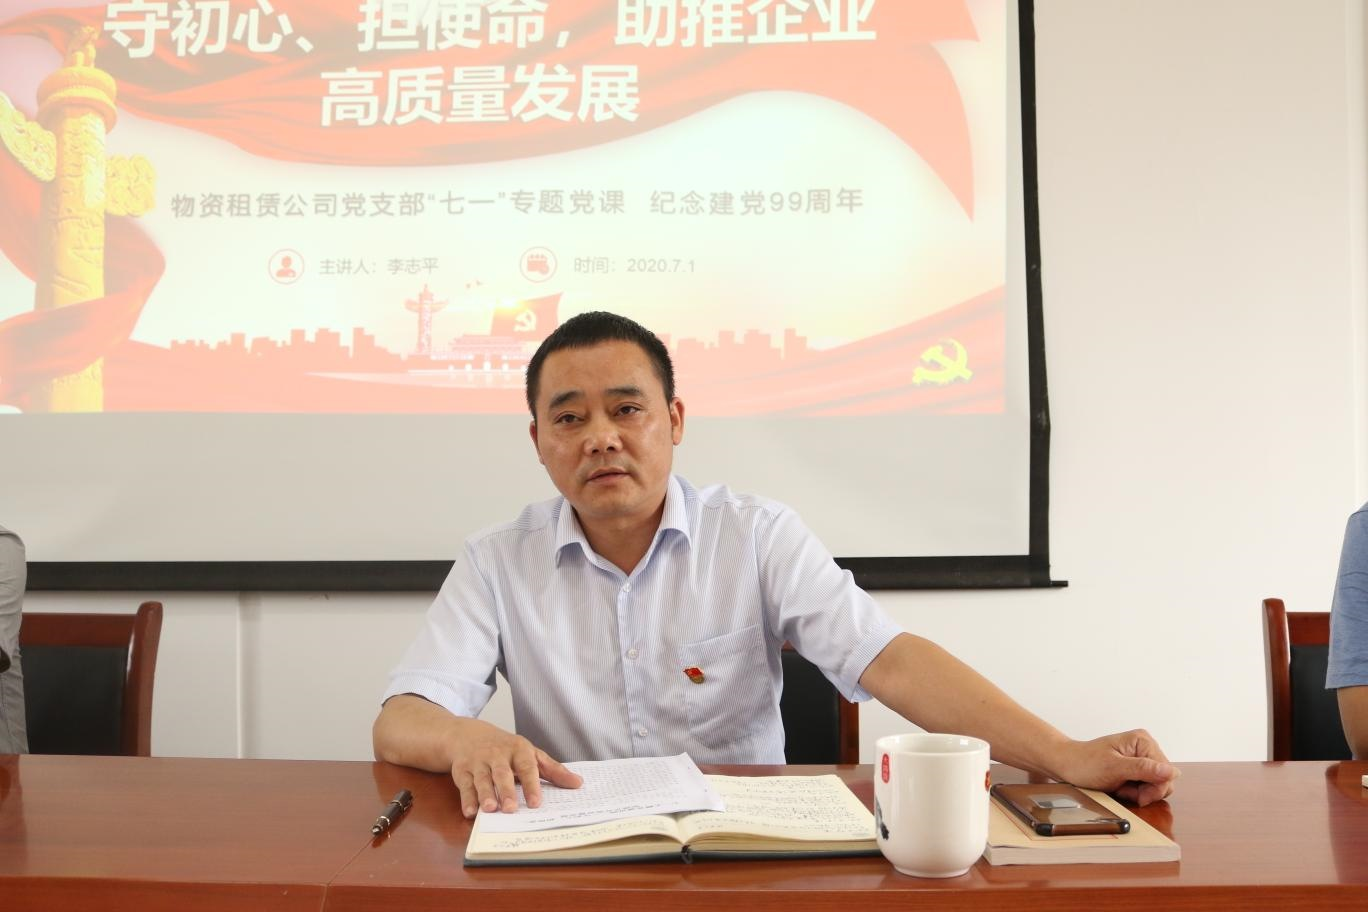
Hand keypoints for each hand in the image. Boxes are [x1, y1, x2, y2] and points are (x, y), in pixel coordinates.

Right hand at [447, 718, 581, 817]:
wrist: (468, 735)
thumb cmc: (505, 749)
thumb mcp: (530, 754)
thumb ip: (553, 770)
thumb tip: (578, 783)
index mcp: (518, 750)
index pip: (527, 767)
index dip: (531, 785)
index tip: (536, 803)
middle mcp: (497, 755)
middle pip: (502, 773)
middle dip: (506, 790)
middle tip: (511, 808)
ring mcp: (478, 762)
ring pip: (482, 779)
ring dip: (485, 794)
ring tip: (490, 809)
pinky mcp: (461, 770)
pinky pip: (464, 785)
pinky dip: (467, 799)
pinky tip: (471, 812)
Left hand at [1051, 729, 1178, 806]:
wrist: (1067, 765)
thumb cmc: (1085, 764)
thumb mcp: (1114, 768)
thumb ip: (1144, 769)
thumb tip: (1172, 772)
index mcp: (1143, 741)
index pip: (1167, 772)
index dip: (1154, 789)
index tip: (1135, 795)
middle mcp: (1146, 747)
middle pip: (1164, 780)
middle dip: (1146, 791)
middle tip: (1123, 789)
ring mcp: (1142, 758)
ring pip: (1156, 786)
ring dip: (1139, 793)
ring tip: (1119, 787)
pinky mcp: (1136, 768)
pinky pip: (1146, 787)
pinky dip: (1134, 792)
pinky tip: (1119, 787)